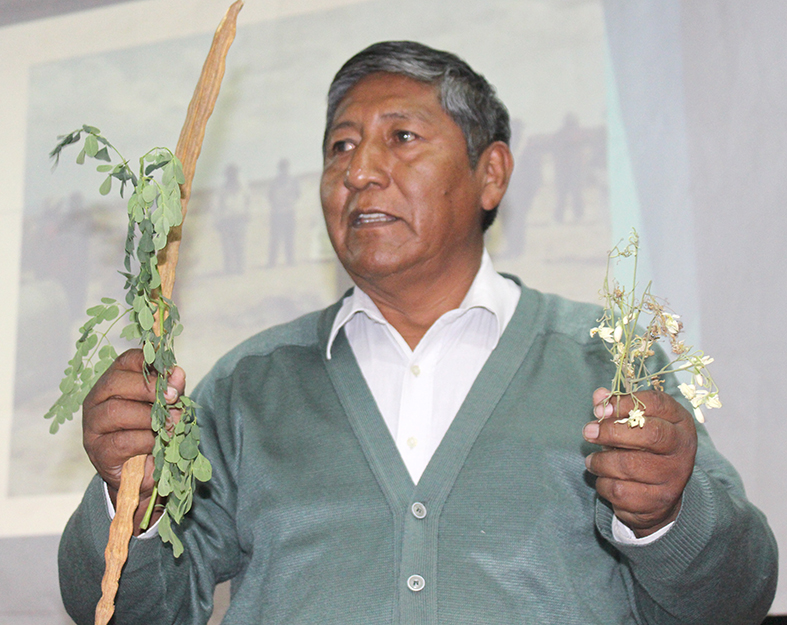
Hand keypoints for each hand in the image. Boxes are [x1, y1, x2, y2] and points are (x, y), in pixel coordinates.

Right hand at [82, 349, 184, 530]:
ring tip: (172, 423)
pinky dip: (146, 440)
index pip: (125, 361)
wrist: (145, 474)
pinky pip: (122, 441)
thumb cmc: (154, 431)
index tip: (171, 371)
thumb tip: (177, 373)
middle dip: (149, 388)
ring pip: (116, 412)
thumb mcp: (166, 406)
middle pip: (115, 383)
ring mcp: (93, 427)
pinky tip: (158, 442)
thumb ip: (171, 389)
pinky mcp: (98, 451)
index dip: (148, 361)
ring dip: (150, 417)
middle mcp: (96, 401)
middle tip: (173, 397)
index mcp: (113, 383)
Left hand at [583, 388, 696, 536]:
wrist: (659, 497)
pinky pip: (620, 491)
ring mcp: (673, 477)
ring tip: (592, 461)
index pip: (657, 403)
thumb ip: (616, 408)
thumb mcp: (635, 425)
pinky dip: (603, 484)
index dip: (624, 403)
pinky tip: (603, 479)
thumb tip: (599, 396)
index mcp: (679, 422)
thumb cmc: (644, 451)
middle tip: (588, 432)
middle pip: (650, 434)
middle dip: (611, 432)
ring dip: (601, 462)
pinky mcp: (658, 502)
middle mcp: (682, 449)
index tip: (599, 409)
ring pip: (629, 466)